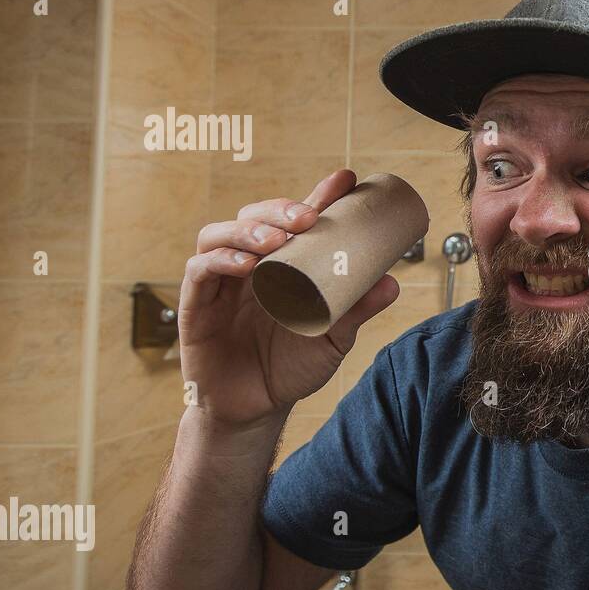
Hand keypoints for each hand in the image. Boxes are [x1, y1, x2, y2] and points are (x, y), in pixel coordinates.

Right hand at [176, 169, 399, 425]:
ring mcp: (220, 283)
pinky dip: (220, 260)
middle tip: (309, 217)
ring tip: (277, 240)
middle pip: (254, 217)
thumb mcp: (332, 337)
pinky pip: (200, 272)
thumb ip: (356, 310)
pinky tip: (244, 264)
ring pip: (220, 235)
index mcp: (281, 265)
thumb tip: (392, 282)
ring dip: (249, 230)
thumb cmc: (291, 367)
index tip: (345, 180)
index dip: (318, 196)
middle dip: (280, 209)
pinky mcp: (196, 306)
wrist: (257, 409)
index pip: (296, 221)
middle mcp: (249, 266)